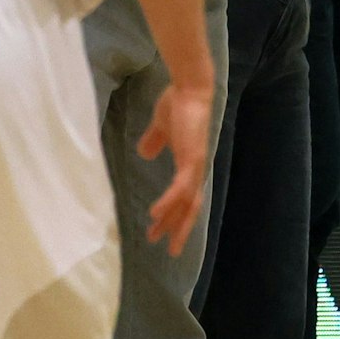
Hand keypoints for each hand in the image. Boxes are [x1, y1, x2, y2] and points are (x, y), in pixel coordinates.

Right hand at [137, 83, 213, 254]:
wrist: (189, 88)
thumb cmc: (177, 103)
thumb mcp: (161, 127)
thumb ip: (155, 140)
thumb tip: (144, 152)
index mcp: (190, 164)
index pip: (185, 197)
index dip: (176, 216)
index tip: (162, 231)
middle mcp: (195, 169)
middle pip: (190, 208)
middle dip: (178, 229)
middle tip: (170, 250)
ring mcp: (194, 165)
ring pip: (186, 203)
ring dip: (172, 221)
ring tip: (157, 236)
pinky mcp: (190, 158)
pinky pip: (180, 188)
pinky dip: (169, 202)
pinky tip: (156, 213)